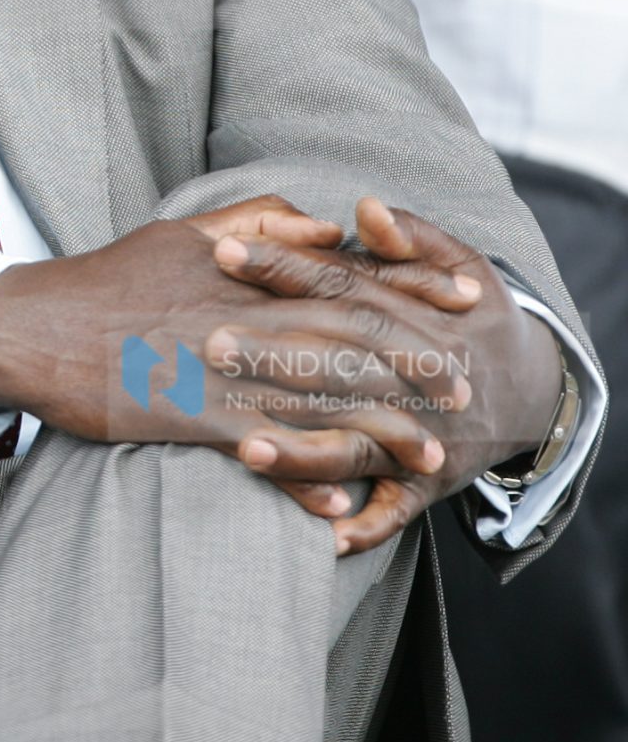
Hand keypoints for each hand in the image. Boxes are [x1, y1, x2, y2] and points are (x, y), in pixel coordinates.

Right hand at [0, 193, 478, 514]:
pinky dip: (304, 476)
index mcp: (243, 272)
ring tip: (427, 457)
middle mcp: (239, 320)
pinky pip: (262, 451)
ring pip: (319, 403)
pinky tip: (339, 497)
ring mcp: (216, 373)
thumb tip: (328, 227)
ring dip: (381, 433)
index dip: (411, 294)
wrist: (31, 326)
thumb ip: (258, 221)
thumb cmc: (107, 279)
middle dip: (416, 370)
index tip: (458, 307)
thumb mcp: (180, 231)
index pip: (346, 279)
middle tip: (462, 393)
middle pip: (349, 344)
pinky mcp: (188, 419)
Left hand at [209, 196, 567, 553]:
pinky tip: (319, 533)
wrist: (532, 389)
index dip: (285, 266)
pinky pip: (390, 509)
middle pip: (338, 366)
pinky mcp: (424, 482)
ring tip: (243, 446)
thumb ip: (411, 236)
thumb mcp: (460, 266)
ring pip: (356, 443)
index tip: (223, 250)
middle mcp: (412, 379)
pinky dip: (361, 524)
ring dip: (303, 451)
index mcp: (413, 318)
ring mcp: (419, 436)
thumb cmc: (469, 316)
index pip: (340, 287)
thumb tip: (367, 208)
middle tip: (208, 345)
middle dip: (274, 357)